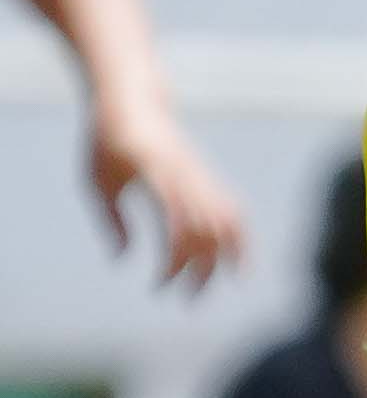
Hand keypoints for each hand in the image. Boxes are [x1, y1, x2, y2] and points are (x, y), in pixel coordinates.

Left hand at [81, 102, 245, 290]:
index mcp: (155, 172)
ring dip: (223, 259)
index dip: (177, 256)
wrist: (133, 99)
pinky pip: (233, 212)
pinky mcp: (208, 178)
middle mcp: (186, 174)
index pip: (179, 220)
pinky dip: (240, 239)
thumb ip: (111, 220)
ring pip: (228, 222)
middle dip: (199, 268)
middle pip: (207, 229)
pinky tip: (235, 265)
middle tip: (182, 298)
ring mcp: (202, 175)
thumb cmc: (105, 141)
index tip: (159, 282)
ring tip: (209, 286)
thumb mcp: (96, 181)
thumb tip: (124, 258)